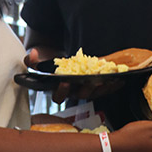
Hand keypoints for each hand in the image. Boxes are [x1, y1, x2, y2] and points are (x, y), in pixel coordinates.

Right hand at [24, 47, 141, 104]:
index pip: (58, 97)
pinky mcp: (96, 87)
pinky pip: (106, 89)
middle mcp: (72, 93)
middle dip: (87, 88)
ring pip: (95, 93)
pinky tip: (120, 79)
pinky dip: (113, 85)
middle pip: (80, 94)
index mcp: (58, 90)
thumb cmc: (49, 65)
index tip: (64, 82)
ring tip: (110, 79)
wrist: (61, 64)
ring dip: (103, 87)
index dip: (61, 91)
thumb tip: (32, 55)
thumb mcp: (38, 61)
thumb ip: (31, 60)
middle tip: (93, 81)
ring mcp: (85, 91)